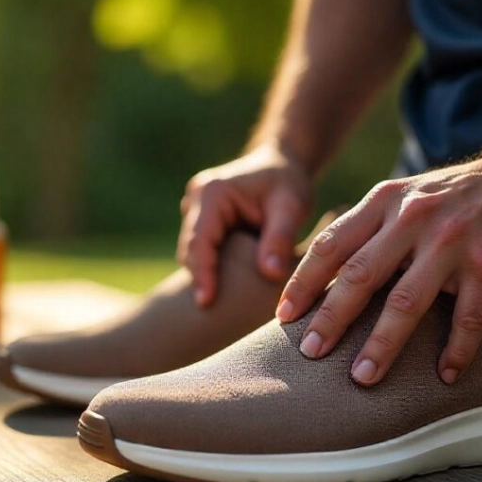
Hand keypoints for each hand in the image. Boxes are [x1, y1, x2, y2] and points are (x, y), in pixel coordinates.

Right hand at [178, 144, 312, 306]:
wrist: (281, 167)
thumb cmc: (288, 184)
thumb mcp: (291, 207)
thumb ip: (280, 239)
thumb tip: (270, 274)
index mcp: (212, 193)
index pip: (200, 240)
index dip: (203, 272)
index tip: (206, 302)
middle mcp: (194, 200)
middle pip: (191, 250)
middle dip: (201, 279)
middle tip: (211, 314)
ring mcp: (193, 212)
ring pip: (193, 255)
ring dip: (206, 276)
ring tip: (218, 308)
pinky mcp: (199, 224)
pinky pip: (202, 253)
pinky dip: (213, 270)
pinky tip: (225, 293)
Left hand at [276, 139, 481, 385]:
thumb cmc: (464, 194)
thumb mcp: (411, 197)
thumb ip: (374, 229)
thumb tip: (331, 279)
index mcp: (386, 202)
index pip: (331, 246)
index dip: (303, 283)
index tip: (284, 316)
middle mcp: (414, 219)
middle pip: (360, 276)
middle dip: (330, 319)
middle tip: (310, 354)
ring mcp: (453, 241)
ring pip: (406, 302)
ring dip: (382, 345)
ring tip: (362, 378)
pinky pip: (468, 316)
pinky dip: (456, 349)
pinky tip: (445, 374)